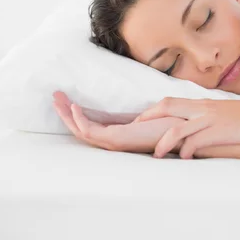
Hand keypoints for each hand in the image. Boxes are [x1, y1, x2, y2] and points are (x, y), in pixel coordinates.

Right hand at [52, 91, 184, 152]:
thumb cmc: (174, 122)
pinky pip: (92, 131)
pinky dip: (81, 120)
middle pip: (81, 129)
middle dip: (65, 113)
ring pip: (82, 131)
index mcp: (121, 135)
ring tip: (56, 99)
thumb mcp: (151, 115)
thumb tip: (134, 111)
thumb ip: (139, 116)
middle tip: (53, 96)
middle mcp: (115, 141)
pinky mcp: (118, 140)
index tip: (66, 98)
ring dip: (67, 115)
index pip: (91, 126)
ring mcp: (115, 142)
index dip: (76, 113)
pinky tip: (74, 107)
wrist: (186, 130)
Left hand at [135, 97, 239, 159]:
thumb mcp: (225, 113)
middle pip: (167, 107)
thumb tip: (194, 127)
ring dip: (162, 142)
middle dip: (147, 118)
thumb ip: (208, 117)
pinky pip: (195, 142)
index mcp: (204, 103)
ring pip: (176, 127)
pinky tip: (184, 159)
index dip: (152, 110)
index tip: (140, 120)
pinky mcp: (220, 132)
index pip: (171, 101)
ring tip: (155, 154)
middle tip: (133, 130)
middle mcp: (204, 108)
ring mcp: (211, 119)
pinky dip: (185, 152)